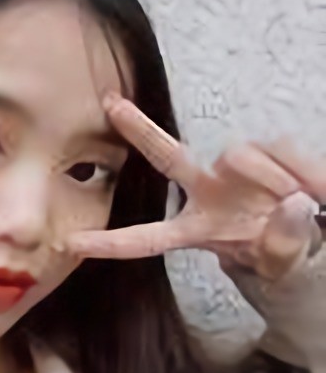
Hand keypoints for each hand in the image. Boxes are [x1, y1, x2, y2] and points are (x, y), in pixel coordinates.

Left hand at [66, 91, 325, 279]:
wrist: (315, 233)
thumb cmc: (283, 255)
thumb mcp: (280, 267)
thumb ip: (282, 247)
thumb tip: (290, 207)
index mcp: (196, 229)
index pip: (147, 238)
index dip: (112, 243)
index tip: (71, 244)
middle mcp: (206, 191)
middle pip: (166, 156)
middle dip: (139, 130)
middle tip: (110, 105)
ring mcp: (232, 169)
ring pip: (242, 154)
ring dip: (274, 178)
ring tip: (300, 202)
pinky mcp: (265, 150)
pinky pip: (278, 148)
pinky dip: (299, 169)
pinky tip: (311, 188)